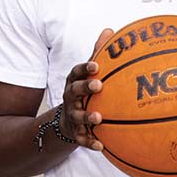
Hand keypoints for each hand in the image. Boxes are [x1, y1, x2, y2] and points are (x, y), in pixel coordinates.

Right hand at [59, 28, 112, 150]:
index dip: (84, 68)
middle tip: (98, 86)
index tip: (96, 65)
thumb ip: (98, 53)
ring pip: (77, 115)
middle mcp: (70, 97)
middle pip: (74, 91)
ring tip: (99, 117)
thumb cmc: (83, 92)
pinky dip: (91, 142)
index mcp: (74, 82)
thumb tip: (110, 30)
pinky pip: (82, 139)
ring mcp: (71, 115)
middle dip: (85, 88)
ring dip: (87, 116)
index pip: (76, 72)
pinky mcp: (76, 133)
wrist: (66, 122)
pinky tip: (101, 146)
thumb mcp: (88, 73)